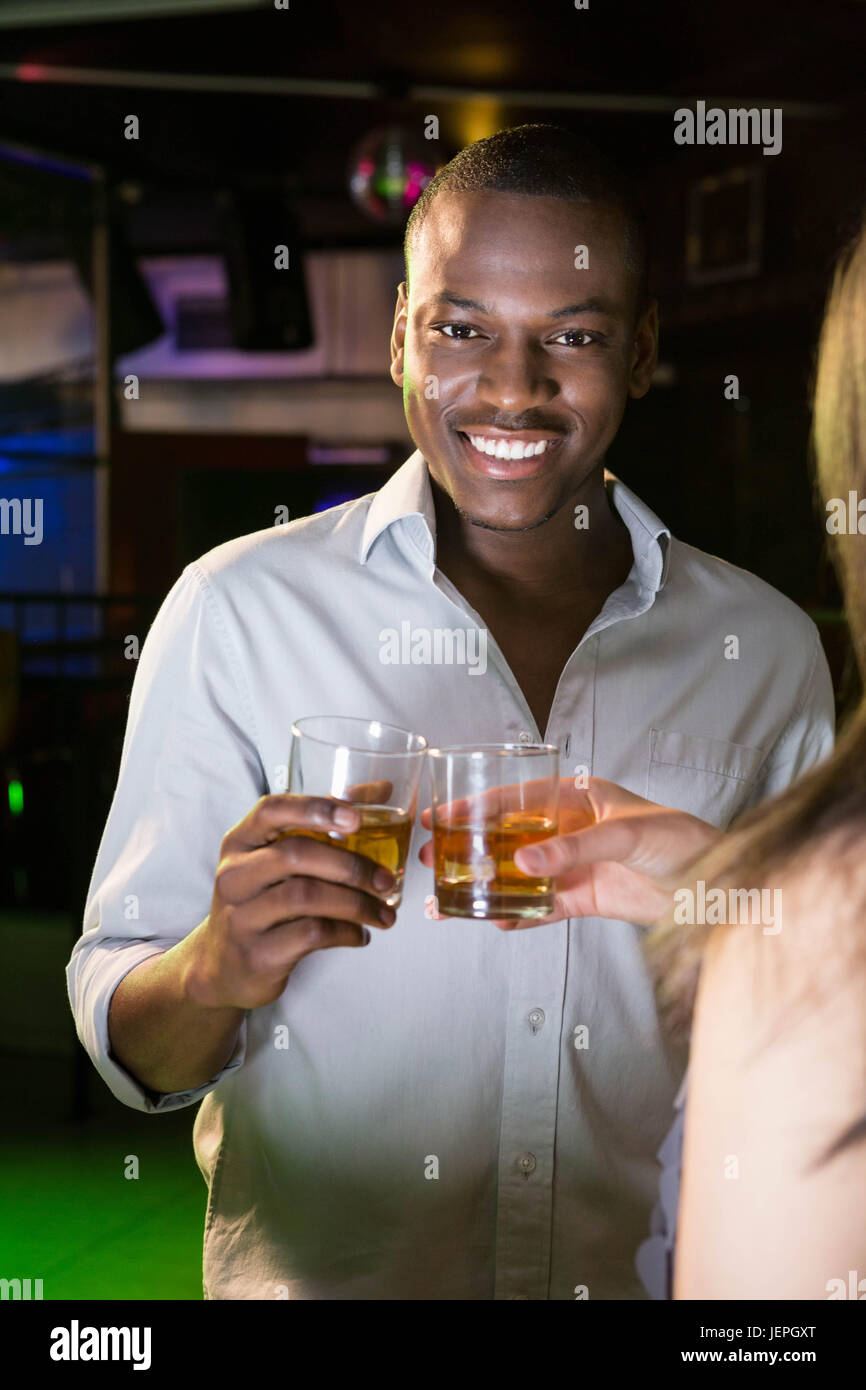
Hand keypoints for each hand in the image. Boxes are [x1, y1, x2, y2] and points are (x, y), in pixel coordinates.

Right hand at [187, 793, 397, 1009]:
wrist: (224, 967)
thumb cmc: (262, 902)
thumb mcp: (278, 860)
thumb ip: (324, 823)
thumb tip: (381, 789)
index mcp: (240, 842)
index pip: (271, 810)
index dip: (315, 808)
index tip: (357, 818)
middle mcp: (234, 875)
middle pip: (296, 855)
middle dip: (351, 866)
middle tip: (385, 880)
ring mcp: (241, 916)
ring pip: (307, 897)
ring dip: (357, 904)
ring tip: (384, 913)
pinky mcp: (257, 952)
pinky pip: (310, 934)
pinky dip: (345, 932)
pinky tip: (360, 934)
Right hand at [418, 777, 719, 929]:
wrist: (721, 890)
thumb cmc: (687, 842)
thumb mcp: (628, 834)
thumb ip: (575, 847)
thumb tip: (524, 861)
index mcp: (580, 796)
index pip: (518, 796)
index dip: (477, 806)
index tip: (442, 816)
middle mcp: (572, 828)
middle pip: (510, 836)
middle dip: (469, 847)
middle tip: (432, 859)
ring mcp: (576, 865)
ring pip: (519, 875)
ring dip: (485, 886)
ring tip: (448, 903)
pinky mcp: (586, 899)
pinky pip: (541, 908)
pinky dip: (516, 915)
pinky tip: (492, 922)